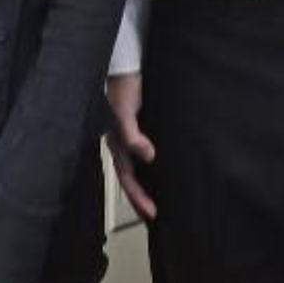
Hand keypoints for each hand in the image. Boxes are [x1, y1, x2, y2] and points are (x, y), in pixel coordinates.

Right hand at [104, 72, 157, 221]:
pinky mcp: (144, 128)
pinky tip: (167, 171)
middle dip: (143, 198)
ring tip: (163, 200)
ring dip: (149, 184)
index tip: (153, 213)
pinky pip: (147, 152)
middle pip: (133, 178)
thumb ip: (131, 134)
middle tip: (157, 217)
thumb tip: (147, 156)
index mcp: (117, 145)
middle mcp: (124, 145)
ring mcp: (133, 138)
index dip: (138, 197)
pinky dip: (155, 165)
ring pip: (140, 168)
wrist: (127, 65)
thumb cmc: (122, 87)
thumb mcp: (124, 112)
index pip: (128, 178)